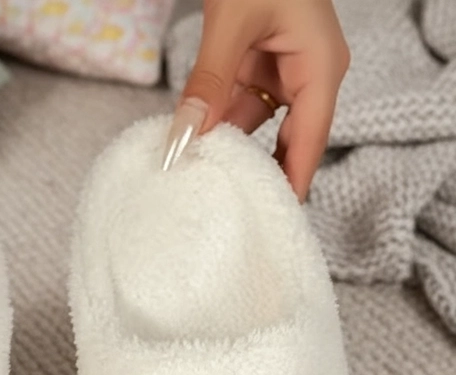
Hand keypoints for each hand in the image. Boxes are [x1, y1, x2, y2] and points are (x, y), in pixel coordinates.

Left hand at [162, 0, 349, 200]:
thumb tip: (185, 137)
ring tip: (202, 185)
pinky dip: (218, 126)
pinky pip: (239, 108)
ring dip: (228, 150)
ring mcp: (284, 72)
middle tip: (231, 214)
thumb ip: (208, 81)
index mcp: (322, 66)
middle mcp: (310, 75)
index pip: (309, 142)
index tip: (273, 220)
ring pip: (256, 128)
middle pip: (287, 142)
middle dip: (257, 174)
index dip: (291, 183)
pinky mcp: (260, 68)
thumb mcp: (232, 23)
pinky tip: (195, 146)